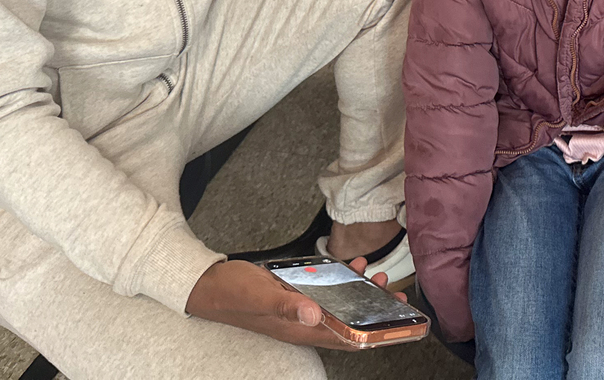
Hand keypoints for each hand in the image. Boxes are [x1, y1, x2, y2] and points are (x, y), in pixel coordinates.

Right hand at [185, 257, 404, 348]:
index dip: (371, 335)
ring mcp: (298, 308)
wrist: (209, 284)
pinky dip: (340, 279)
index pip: (344, 339)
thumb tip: (314, 314)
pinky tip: (347, 264)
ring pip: (337, 305)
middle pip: (346, 322)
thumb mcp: (261, 296)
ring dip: (358, 293)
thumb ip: (286, 305)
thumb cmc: (232, 293)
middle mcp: (302, 322)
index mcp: (298, 329)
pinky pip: (324, 290)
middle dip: (372, 311)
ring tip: (374, 276)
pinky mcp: (294, 294)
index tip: (394, 323)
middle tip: (392, 294)